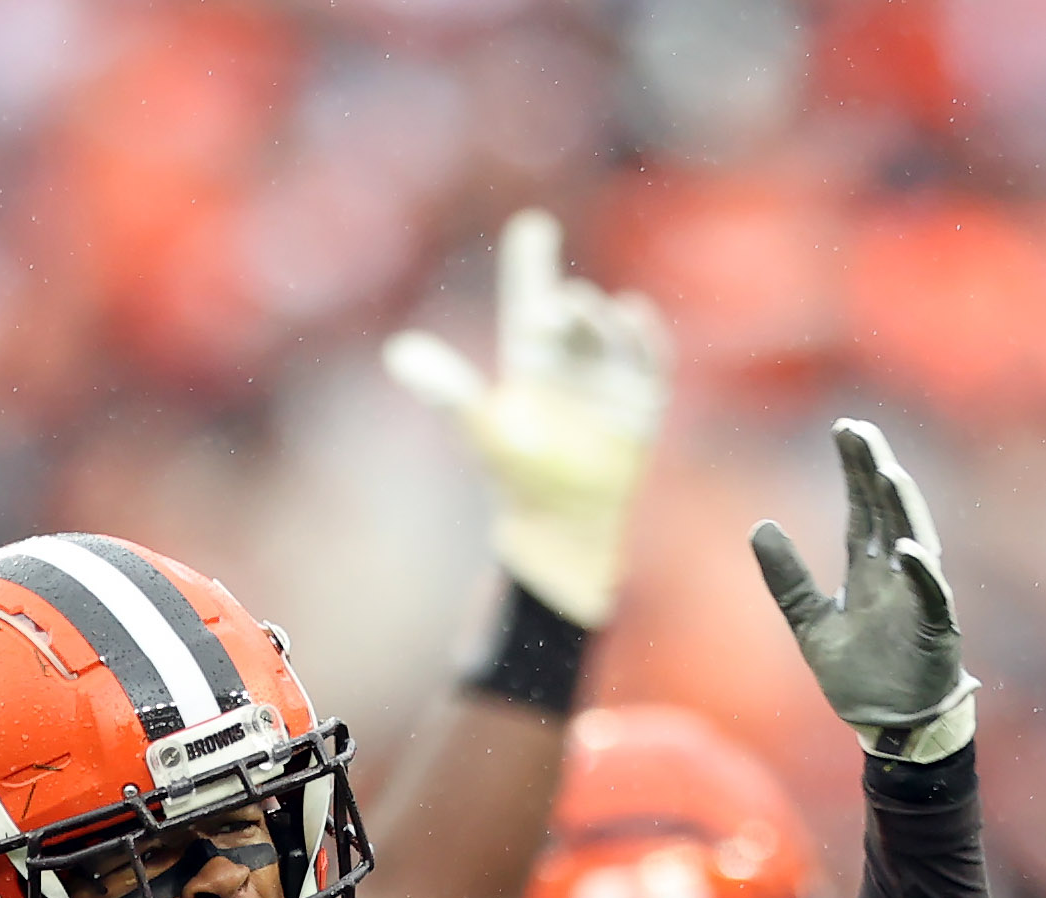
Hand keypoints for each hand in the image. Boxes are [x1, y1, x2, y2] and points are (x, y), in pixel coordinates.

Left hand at [382, 209, 671, 629]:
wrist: (561, 523)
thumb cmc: (516, 476)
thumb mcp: (479, 425)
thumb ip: (445, 386)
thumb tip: (396, 352)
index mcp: (530, 358)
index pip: (529, 296)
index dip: (530, 261)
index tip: (531, 224)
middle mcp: (571, 359)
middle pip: (572, 312)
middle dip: (567, 303)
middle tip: (556, 305)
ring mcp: (608, 378)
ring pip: (609, 330)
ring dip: (600, 317)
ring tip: (586, 309)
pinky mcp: (641, 401)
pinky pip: (649, 359)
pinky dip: (644, 335)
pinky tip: (632, 312)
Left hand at [751, 420, 974, 760]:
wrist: (891, 727)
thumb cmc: (861, 676)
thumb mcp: (810, 625)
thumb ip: (787, 579)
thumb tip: (759, 525)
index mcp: (868, 572)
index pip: (861, 510)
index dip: (854, 471)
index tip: (844, 429)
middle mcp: (896, 577)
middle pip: (886, 514)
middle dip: (875, 473)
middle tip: (860, 432)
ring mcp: (918, 601)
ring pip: (915, 542)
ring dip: (902, 510)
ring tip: (888, 473)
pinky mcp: (935, 631)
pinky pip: (931, 597)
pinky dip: (922, 574)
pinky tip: (909, 549)